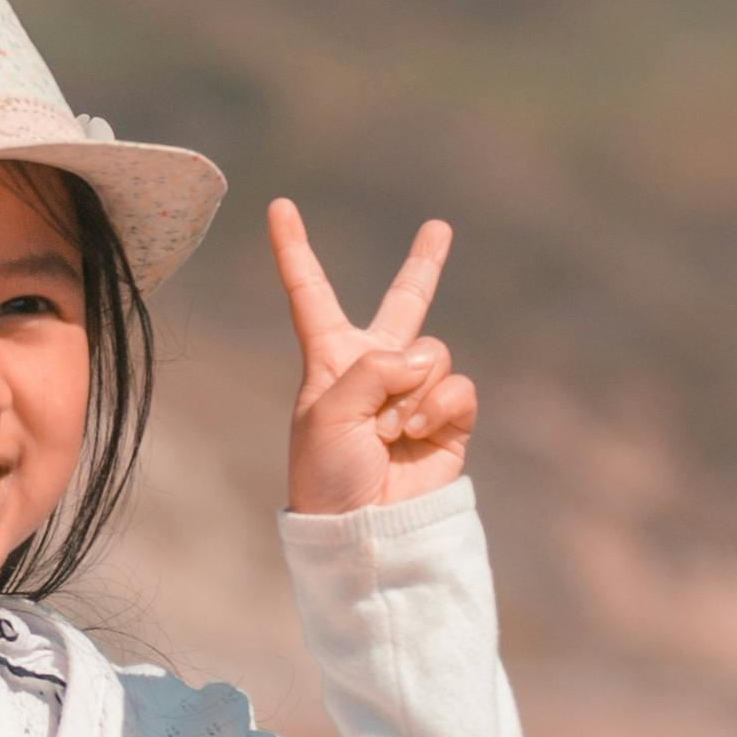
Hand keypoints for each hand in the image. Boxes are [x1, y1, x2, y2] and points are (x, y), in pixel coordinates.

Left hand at [266, 198, 479, 514]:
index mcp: (329, 358)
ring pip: (433, 351)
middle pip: (404, 303)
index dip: (294, 250)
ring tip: (389, 431)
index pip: (310, 293)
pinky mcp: (449, 419)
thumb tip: (426, 362)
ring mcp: (414, 392)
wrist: (364, 530)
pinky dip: (437, 407)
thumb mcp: (328, 410)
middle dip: (424, 266)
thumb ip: (374, 368)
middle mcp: (374, 368)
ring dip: (412, 390)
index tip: (279, 207)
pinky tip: (414, 434)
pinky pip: (457, 386)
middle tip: (439, 228)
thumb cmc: (327, 474)